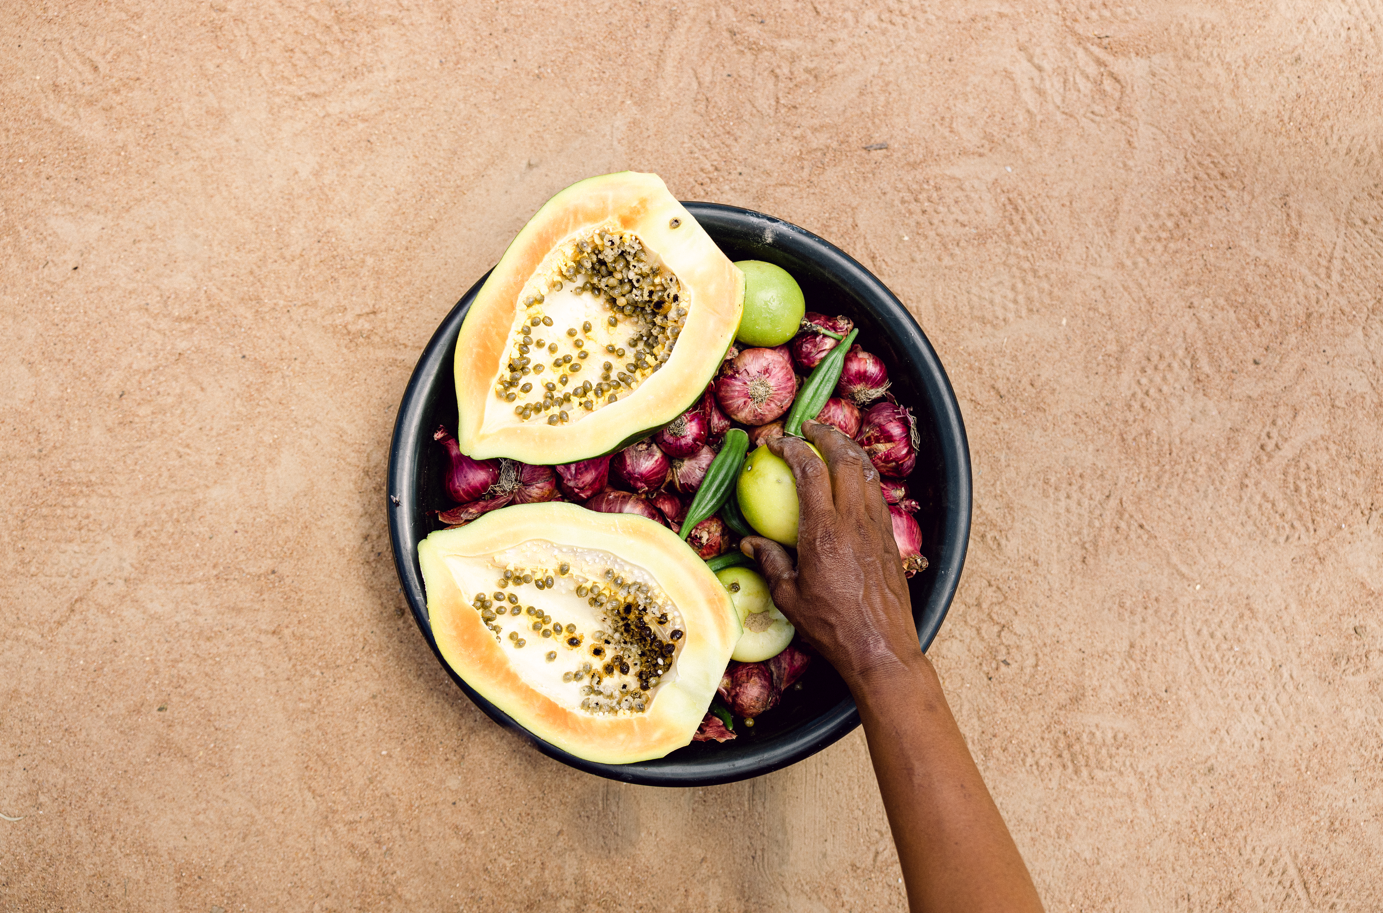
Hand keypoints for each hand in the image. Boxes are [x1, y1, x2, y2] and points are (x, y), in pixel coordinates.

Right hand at [740, 420, 923, 685]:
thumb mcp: (789, 597)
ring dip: (849, 450)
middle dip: (827, 434)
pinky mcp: (890, 538)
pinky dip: (863, 476)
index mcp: (823, 531)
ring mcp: (876, 527)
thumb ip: (769, 562)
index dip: (792, 447)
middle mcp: (853, 521)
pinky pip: (877, 494)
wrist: (880, 647)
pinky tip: (853, 481)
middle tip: (810, 427)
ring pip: (866, 472)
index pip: (809, 470)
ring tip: (833, 444)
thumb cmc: (831, 627)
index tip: (776, 441)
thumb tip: (749, 543)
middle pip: (845, 458)